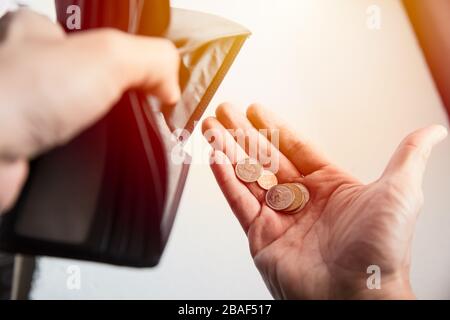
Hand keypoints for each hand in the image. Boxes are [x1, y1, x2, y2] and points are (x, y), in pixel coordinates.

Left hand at [0, 10, 179, 211]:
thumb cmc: (15, 96)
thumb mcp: (107, 56)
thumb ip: (152, 58)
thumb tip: (171, 85)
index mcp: (38, 34)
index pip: (96, 40)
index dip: (131, 60)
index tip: (155, 81)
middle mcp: (28, 71)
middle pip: (94, 82)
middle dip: (122, 100)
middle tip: (143, 113)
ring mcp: (28, 111)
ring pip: (86, 118)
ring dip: (109, 131)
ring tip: (124, 138)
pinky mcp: (31, 147)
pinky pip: (74, 149)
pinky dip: (92, 155)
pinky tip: (100, 157)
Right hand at [202, 103, 447, 299]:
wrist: (357, 297)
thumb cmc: (382, 250)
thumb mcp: (399, 192)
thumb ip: (407, 156)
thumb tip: (434, 131)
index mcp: (330, 186)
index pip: (296, 148)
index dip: (274, 127)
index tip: (255, 109)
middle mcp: (302, 200)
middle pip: (267, 158)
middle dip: (243, 133)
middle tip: (224, 111)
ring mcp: (279, 218)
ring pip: (248, 176)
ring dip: (228, 150)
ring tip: (211, 128)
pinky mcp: (261, 237)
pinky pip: (239, 203)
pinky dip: (226, 181)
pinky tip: (215, 158)